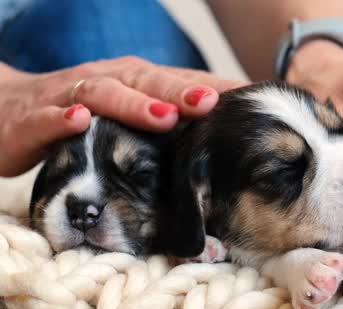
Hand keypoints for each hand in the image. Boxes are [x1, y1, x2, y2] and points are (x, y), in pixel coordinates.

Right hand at [0, 57, 246, 176]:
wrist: (8, 108)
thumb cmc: (84, 114)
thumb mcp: (130, 111)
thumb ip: (170, 115)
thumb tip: (224, 127)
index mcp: (135, 82)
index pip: (180, 81)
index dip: (215, 87)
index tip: (251, 97)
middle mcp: (108, 81)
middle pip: (147, 82)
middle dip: (181, 92)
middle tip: (212, 103)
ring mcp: (70, 97)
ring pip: (103, 93)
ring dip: (133, 104)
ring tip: (164, 117)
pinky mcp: (35, 118)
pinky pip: (49, 116)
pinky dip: (64, 118)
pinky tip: (80, 121)